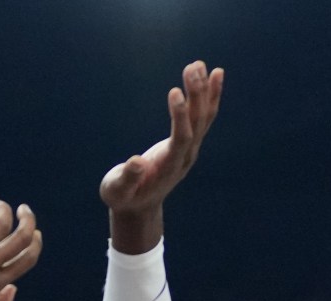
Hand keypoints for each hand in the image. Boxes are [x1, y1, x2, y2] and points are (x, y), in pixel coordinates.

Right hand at [100, 61, 222, 251]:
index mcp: (168, 167)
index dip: (180, 116)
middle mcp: (185, 157)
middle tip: (192, 67)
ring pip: (203, 118)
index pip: (181, 138)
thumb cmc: (123, 197)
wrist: (139, 206)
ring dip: (204, 91)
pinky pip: (204, 117)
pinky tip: (213, 74)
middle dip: (196, 95)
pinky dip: (210, 96)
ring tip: (199, 64)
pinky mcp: (189, 142)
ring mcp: (190, 149)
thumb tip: (136, 162)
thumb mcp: (117, 191)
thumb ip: (126, 179)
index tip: (174, 91)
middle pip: (197, 124)